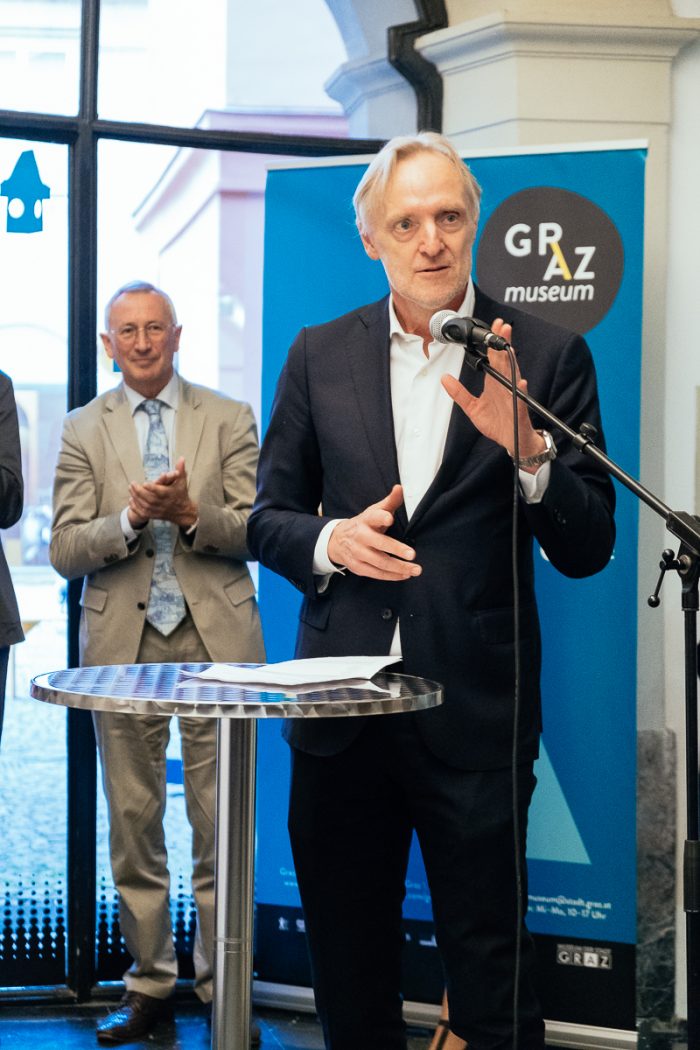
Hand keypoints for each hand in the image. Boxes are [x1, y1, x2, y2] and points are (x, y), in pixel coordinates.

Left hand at [128, 457, 198, 528]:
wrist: (183, 512)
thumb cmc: (181, 494)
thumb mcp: (182, 482)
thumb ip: (180, 470)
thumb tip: (181, 458)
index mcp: (169, 494)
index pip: (160, 492)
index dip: (152, 488)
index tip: (144, 482)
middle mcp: (163, 503)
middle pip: (149, 498)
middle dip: (139, 491)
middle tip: (132, 483)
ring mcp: (158, 510)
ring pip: (144, 505)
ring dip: (136, 497)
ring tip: (130, 489)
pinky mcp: (154, 515)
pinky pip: (143, 513)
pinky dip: (135, 507)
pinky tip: (131, 500)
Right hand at [327, 484, 421, 580]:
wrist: (338, 540)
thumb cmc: (364, 524)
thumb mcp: (374, 511)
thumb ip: (390, 501)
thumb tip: (399, 488)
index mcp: (366, 520)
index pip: (373, 517)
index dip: (381, 517)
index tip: (389, 518)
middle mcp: (361, 536)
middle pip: (378, 543)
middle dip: (396, 549)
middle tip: (412, 554)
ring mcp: (358, 553)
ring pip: (379, 562)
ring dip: (398, 567)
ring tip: (416, 569)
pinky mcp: (358, 567)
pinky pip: (376, 573)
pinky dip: (391, 575)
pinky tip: (405, 575)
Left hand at [441, 318, 545, 468]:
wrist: (514, 442)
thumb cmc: (498, 423)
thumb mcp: (472, 408)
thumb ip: (459, 393)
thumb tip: (444, 379)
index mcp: (495, 384)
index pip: (494, 359)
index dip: (493, 343)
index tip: (494, 326)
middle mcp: (505, 387)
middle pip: (505, 362)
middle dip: (503, 345)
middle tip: (503, 327)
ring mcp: (514, 397)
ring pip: (513, 376)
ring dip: (512, 363)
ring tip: (509, 349)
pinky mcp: (519, 411)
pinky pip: (519, 401)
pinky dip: (519, 392)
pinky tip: (519, 383)